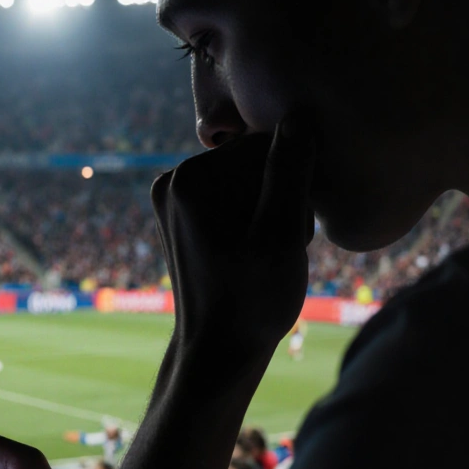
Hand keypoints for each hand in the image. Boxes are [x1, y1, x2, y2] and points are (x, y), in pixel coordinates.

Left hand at [152, 114, 316, 353]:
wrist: (217, 353)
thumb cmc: (251, 301)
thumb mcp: (279, 235)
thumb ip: (288, 172)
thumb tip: (298, 115)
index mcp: (188, 178)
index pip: (266, 146)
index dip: (295, 184)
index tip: (289, 230)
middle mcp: (171, 180)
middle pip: (253, 161)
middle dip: (281, 197)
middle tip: (282, 246)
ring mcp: (172, 199)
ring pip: (247, 181)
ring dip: (272, 211)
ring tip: (272, 253)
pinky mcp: (180, 218)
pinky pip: (232, 200)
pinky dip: (254, 221)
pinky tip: (258, 253)